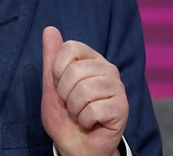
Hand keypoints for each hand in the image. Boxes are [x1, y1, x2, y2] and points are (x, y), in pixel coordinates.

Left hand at [41, 26, 127, 155]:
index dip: (57, 69)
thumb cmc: (64, 114)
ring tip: (80, 113)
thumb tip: (50, 28)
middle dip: (64, 93)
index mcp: (91, 58)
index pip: (70, 47)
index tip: (59, 83)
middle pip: (75, 71)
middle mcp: (108, 68)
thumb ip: (51, 57)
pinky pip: (93, 110)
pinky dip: (85, 120)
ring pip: (83, 91)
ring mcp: (117, 87)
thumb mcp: (51, 84)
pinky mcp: (123, 107)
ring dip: (74, 109)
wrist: (75, 144)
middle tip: (71, 103)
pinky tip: (91, 122)